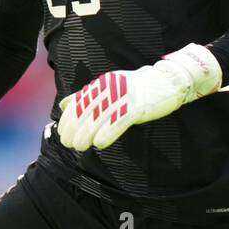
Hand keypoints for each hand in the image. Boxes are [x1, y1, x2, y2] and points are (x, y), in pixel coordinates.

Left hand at [57, 43, 222, 150]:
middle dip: (74, 129)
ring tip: (79, 147)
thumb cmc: (135, 88)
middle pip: (86, 111)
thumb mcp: (108, 87)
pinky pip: (118, 122)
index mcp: (101, 84)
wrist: (166, 82)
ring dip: (86, 134)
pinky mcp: (137, 107)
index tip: (62, 133)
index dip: (68, 119)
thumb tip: (64, 105)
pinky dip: (107, 133)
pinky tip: (99, 144)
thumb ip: (86, 96)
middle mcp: (110, 89)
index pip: (78, 102)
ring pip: (99, 118)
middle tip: (68, 143)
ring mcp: (123, 98)